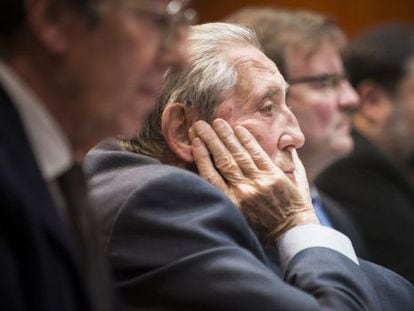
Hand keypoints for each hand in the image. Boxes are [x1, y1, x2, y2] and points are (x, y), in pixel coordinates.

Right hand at [190, 119, 317, 244]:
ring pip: (238, 154)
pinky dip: (247, 141)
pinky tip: (238, 129)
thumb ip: (227, 198)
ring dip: (226, 136)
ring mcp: (259, 181)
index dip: (201, 156)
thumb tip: (211, 175)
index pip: (211, 175)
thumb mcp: (239, 219)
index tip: (195, 142)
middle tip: (200, 125)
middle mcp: (242, 191)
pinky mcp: (274, 176)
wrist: (292, 233)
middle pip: (222, 160)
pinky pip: (257, 154)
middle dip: (210, 140)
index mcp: (231, 203)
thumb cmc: (263, 230)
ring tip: (216, 122)